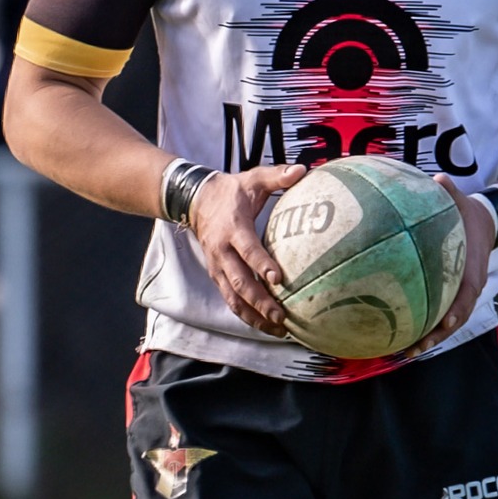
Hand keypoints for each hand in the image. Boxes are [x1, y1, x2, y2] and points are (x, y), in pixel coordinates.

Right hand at [187, 163, 306, 335]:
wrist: (195, 201)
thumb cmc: (231, 192)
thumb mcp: (252, 179)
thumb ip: (276, 176)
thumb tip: (302, 169)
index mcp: (234, 229)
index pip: (248, 250)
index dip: (262, 264)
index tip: (278, 278)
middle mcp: (223, 253)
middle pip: (240, 283)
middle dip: (260, 301)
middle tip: (281, 316)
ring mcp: (218, 268)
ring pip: (234, 298)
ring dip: (255, 316)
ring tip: (278, 329)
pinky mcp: (218, 277)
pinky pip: (231, 300)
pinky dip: (247, 315)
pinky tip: (266, 326)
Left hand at [411, 179, 495, 352]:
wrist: (487, 223)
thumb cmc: (469, 213)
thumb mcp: (463, 201)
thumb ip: (451, 192)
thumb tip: (440, 179)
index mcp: (473, 270)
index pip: (467, 295)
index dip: (457, 310)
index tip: (446, 323)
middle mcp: (468, 288)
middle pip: (455, 320)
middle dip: (436, 336)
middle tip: (415, 349)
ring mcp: (461, 294)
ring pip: (447, 324)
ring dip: (428, 339)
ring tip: (404, 353)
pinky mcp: (452, 295)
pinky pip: (438, 314)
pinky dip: (423, 326)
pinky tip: (399, 335)